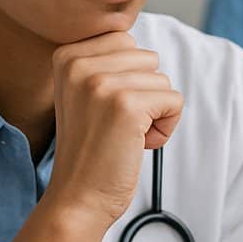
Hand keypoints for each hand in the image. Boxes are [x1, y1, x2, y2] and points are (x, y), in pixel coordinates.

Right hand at [39, 31, 183, 226]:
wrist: (78, 199)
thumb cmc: (90, 150)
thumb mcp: (84, 94)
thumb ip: (106, 63)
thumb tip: (143, 47)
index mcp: (67, 56)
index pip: (126, 42)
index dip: (128, 79)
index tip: (103, 109)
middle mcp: (79, 63)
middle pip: (147, 58)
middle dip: (144, 94)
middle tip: (115, 126)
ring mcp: (102, 83)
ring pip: (162, 79)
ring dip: (155, 111)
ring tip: (124, 135)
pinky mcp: (127, 105)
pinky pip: (175, 101)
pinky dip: (166, 126)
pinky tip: (137, 144)